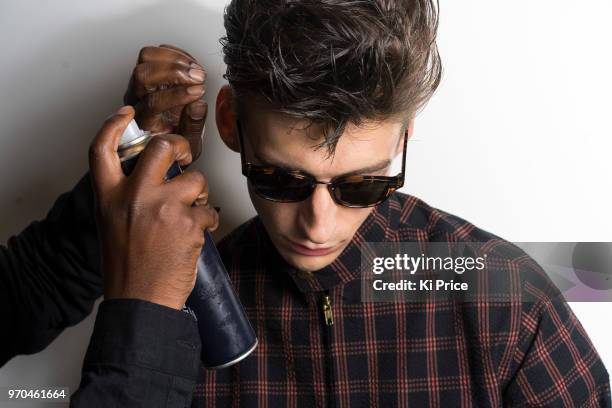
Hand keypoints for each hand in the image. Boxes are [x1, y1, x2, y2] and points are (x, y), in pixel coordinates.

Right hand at [89, 106, 218, 309]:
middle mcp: (135, 196)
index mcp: (110, 197)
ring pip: (195, 179)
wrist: (141, 301)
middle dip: (179, 146)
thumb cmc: (128, 266)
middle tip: (185, 156)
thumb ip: (126, 196)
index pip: (102, 150)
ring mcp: (163, 207)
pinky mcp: (189, 223)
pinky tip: (196, 235)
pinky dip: (207, 221)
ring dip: (199, 194)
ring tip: (191, 213)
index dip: (112, 124)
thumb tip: (153, 176)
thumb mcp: (114, 224)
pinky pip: (209, 210)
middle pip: (161, 147)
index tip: (125, 113)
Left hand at [124, 44, 207, 159]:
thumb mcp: (189, 144)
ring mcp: (138, 84)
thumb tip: (198, 104)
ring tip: (196, 69)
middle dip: (174, 72)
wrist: (166, 139)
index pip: (153, 102)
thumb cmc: (176, 142)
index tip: (198, 92)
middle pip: (143, 74)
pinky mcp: (147, 71)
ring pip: (145, 58)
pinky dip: (177, 53)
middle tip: (198, 77)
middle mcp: (136, 100)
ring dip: (175, 59)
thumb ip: (193, 126)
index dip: (177, 94)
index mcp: (144, 122)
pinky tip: (191, 64)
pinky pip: (154, 53)